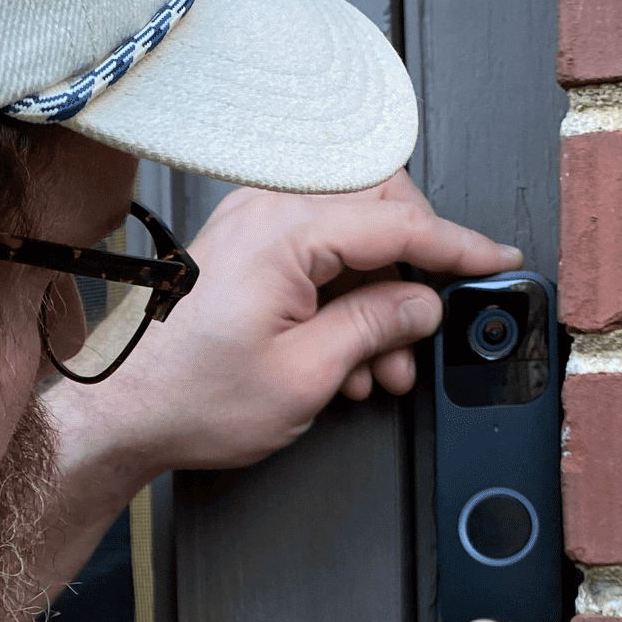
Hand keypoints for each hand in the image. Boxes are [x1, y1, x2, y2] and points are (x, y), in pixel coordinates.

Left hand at [53, 171, 521, 482]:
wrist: (122, 413)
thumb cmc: (189, 397)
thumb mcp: (304, 375)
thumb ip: (374, 326)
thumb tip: (424, 302)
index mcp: (282, 231)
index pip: (397, 221)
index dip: (458, 246)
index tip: (499, 262)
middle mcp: (265, 210)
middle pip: (380, 208)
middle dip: (413, 272)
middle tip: (423, 331)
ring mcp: (253, 224)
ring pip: (354, 236)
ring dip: (381, 299)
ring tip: (381, 369)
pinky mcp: (247, 248)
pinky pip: (320, 253)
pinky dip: (348, 299)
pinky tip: (351, 360)